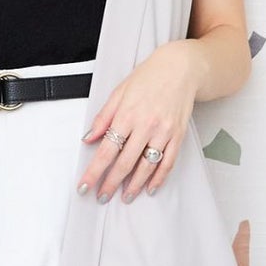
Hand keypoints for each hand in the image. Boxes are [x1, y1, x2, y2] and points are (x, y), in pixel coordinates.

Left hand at [77, 41, 200, 202]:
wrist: (180, 68)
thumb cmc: (148, 77)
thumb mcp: (119, 92)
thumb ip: (103, 117)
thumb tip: (88, 138)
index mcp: (127, 115)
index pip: (106, 151)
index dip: (94, 172)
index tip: (85, 186)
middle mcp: (145, 126)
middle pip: (125, 163)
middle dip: (111, 183)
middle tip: (102, 196)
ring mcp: (163, 132)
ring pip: (146, 166)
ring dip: (134, 185)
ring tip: (125, 197)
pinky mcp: (178, 135)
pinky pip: (167, 162)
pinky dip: (158, 178)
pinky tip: (150, 188)